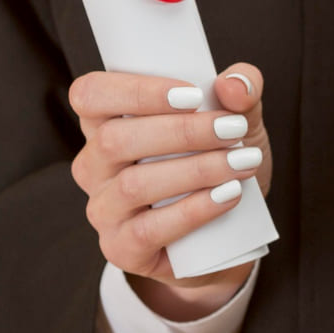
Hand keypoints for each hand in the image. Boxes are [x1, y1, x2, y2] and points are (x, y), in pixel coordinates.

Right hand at [68, 62, 271, 319]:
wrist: (231, 232)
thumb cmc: (220, 162)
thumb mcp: (239, 120)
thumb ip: (242, 91)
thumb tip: (233, 85)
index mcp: (107, 122)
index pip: (91, 94)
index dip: (135, 90)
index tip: (193, 95)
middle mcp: (94, 165)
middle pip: (114, 140)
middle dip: (181, 131)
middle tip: (232, 128)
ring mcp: (104, 210)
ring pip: (133, 185)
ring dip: (196, 170)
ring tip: (242, 162)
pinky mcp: (122, 247)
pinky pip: (148, 229)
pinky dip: (193, 209)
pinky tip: (228, 195)